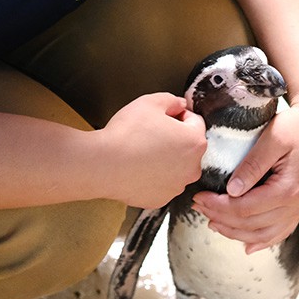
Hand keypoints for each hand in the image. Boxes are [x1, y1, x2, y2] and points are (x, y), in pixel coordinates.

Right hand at [98, 93, 205, 208]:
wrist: (103, 165)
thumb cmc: (126, 135)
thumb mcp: (151, 102)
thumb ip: (172, 100)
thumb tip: (179, 105)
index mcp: (194, 142)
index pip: (195, 122)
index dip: (178, 114)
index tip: (163, 116)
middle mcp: (192, 168)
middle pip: (188, 147)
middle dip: (174, 138)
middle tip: (150, 133)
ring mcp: (176, 186)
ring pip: (175, 167)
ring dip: (165, 158)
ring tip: (143, 151)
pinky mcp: (160, 199)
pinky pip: (161, 183)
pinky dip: (154, 176)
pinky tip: (139, 167)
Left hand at [191, 104, 298, 252]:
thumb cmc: (297, 126)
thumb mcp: (272, 139)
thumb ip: (252, 165)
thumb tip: (232, 191)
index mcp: (289, 189)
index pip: (245, 208)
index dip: (218, 206)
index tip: (199, 197)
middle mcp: (297, 204)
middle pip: (252, 224)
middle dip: (221, 218)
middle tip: (199, 207)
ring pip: (264, 234)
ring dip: (237, 232)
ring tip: (214, 223)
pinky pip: (280, 231)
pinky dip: (262, 240)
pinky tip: (248, 245)